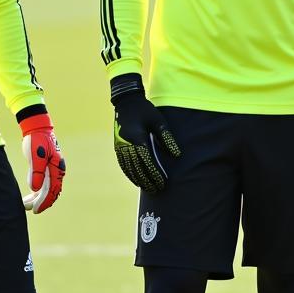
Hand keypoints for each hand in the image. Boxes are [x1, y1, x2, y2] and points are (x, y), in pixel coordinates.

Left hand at [19, 112, 65, 214]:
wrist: (37, 128)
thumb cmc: (36, 140)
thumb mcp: (35, 155)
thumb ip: (36, 171)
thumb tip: (35, 188)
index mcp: (57, 167)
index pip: (52, 189)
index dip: (44, 201)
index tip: (35, 210)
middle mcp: (57, 170)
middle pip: (52, 191)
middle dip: (41, 202)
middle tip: (28, 209)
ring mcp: (53, 169)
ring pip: (48, 189)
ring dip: (38, 198)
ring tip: (26, 204)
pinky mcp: (47, 168)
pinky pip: (46, 183)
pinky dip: (38, 191)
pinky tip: (30, 196)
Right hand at [111, 75, 180, 193]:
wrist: (126, 102)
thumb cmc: (145, 110)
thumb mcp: (159, 121)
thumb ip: (167, 138)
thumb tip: (176, 155)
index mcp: (137, 137)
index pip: (147, 160)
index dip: (154, 173)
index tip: (163, 182)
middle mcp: (126, 143)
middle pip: (137, 167)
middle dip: (148, 180)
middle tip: (157, 190)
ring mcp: (120, 145)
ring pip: (129, 167)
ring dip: (139, 179)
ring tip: (149, 189)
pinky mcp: (117, 146)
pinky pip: (123, 164)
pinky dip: (130, 174)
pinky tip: (136, 181)